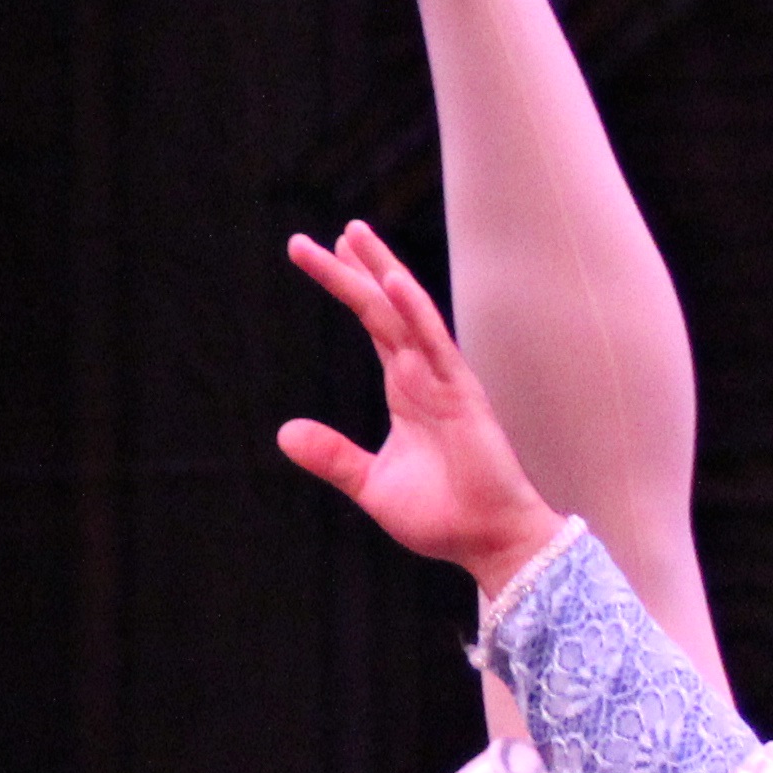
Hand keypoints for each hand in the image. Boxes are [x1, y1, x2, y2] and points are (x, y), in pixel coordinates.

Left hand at [278, 223, 568, 593]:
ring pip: (405, 313)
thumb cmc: (442, 516)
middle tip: (330, 229)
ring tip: (353, 232)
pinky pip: (434, 344)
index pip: (372, 323)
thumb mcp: (371, 484)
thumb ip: (332, 455)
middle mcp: (424, 374)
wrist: (488, 542)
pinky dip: (415, 311)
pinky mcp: (462, 395)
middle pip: (383, 306)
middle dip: (355, 267)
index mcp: (406, 388)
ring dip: (380, 271)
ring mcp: (443, 380)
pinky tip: (393, 281)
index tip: (313, 251)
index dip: (345, 285)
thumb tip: (284, 432)